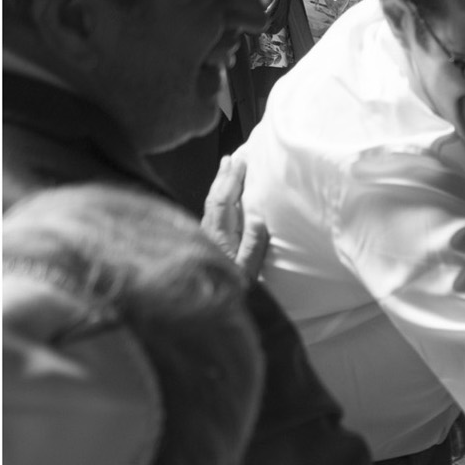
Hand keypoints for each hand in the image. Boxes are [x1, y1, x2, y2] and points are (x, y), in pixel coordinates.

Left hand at [200, 154, 270, 278]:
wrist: (211, 306)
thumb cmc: (233, 290)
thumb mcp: (248, 271)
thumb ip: (253, 245)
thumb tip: (257, 218)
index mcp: (219, 237)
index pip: (223, 201)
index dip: (231, 181)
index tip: (240, 163)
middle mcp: (209, 233)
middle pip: (213, 198)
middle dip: (223, 177)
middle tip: (230, 158)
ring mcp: (206, 236)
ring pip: (211, 204)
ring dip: (219, 184)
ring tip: (226, 168)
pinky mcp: (207, 241)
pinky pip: (212, 212)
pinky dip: (218, 197)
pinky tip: (223, 195)